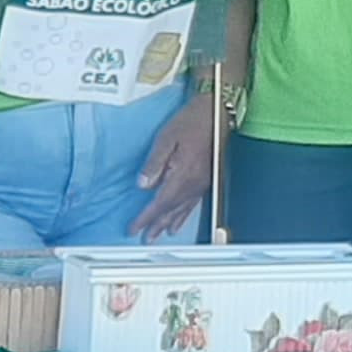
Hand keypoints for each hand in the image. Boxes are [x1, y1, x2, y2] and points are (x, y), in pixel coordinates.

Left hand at [132, 97, 217, 236]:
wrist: (217, 112)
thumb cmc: (191, 121)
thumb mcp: (166, 137)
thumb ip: (154, 163)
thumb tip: (142, 185)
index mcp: (182, 175)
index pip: (160, 203)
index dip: (146, 218)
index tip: (134, 228)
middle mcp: (193, 184)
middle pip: (171, 211)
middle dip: (156, 225)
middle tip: (144, 238)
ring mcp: (201, 183)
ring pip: (182, 211)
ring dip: (168, 224)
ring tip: (158, 235)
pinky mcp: (206, 180)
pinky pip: (192, 205)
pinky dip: (183, 217)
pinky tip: (178, 223)